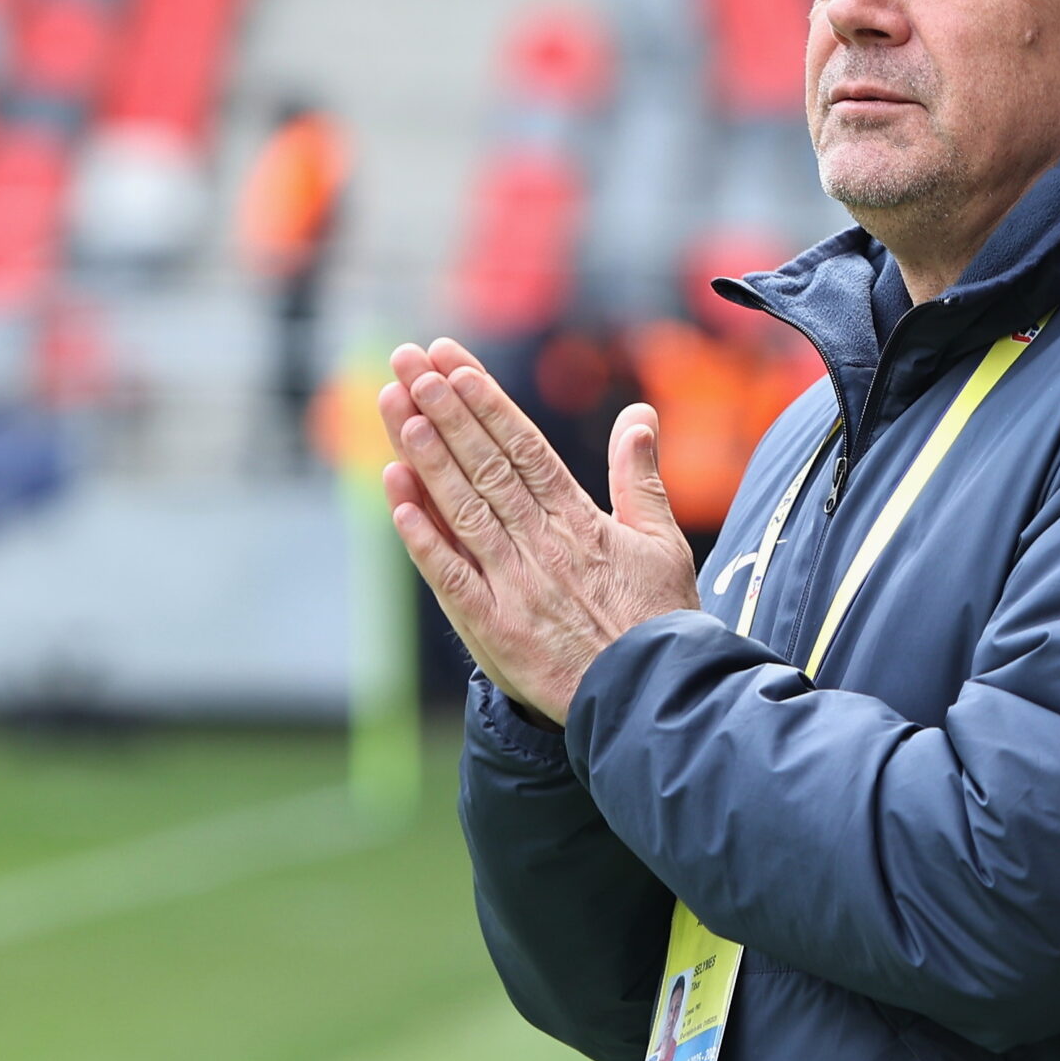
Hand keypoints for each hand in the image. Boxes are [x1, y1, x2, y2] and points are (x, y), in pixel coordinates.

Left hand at [378, 338, 698, 725]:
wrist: (653, 700)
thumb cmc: (660, 622)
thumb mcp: (662, 542)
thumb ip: (640, 477)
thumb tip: (638, 417)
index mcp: (582, 522)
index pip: (524, 448)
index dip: (486, 402)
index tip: (454, 362)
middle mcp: (542, 546)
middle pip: (485, 466)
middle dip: (444, 409)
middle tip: (409, 360)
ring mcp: (514, 586)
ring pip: (463, 508)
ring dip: (427, 456)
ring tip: (397, 405)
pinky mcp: (494, 628)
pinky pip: (449, 574)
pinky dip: (421, 535)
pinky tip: (397, 494)